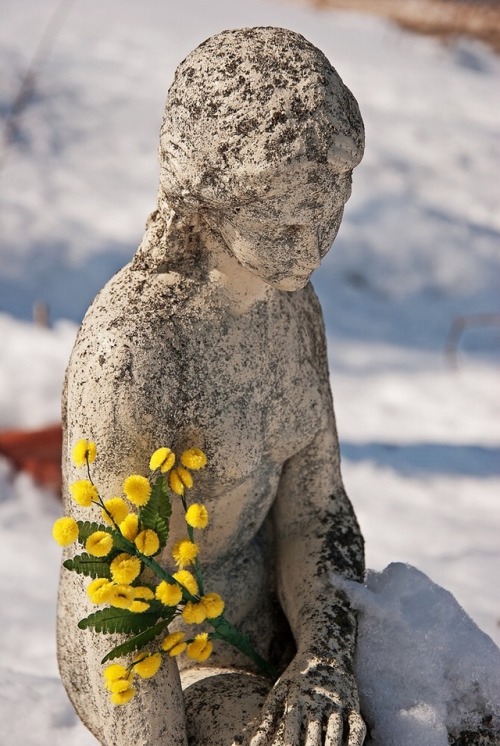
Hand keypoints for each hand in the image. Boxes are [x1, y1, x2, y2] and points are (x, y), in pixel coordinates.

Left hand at [249, 654, 365, 745]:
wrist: (325, 653)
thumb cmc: (297, 678)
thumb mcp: (279, 693)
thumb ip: (266, 720)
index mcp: (296, 700)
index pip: (291, 728)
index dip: (289, 744)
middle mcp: (317, 702)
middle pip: (313, 734)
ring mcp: (336, 704)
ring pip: (335, 732)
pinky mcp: (352, 705)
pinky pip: (357, 727)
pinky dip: (355, 743)